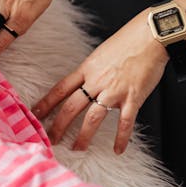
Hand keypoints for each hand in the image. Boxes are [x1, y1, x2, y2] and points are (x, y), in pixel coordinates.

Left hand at [33, 0, 185, 153]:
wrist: (151, 36)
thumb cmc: (128, 41)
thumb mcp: (101, 53)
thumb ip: (92, 70)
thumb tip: (85, 82)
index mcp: (87, 69)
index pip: (60, 89)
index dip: (46, 103)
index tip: (35, 114)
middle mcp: (97, 81)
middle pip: (71, 107)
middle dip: (58, 126)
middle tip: (50, 139)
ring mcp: (114, 91)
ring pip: (92, 118)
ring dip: (83, 136)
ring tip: (77, 148)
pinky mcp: (133, 98)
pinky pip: (124, 123)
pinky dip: (121, 139)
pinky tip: (118, 150)